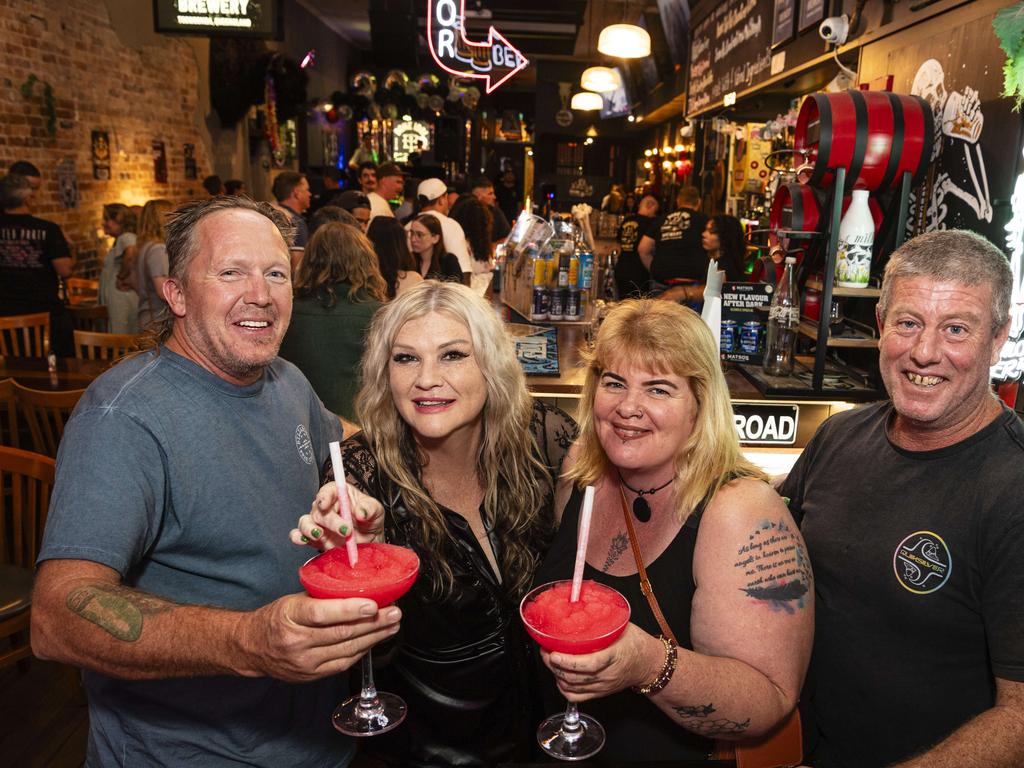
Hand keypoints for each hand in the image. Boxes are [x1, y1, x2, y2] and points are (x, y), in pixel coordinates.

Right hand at [237, 592, 400, 681]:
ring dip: (374, 637)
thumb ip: (323, 597)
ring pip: (347, 649)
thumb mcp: (293, 599)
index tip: (373, 604)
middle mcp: (297, 642)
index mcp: (290, 616)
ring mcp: (304, 662)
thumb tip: (359, 588)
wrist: (252, 647)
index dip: (350, 609)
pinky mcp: (311, 676)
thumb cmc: (277, 617)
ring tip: (392, 625)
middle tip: (395, 612)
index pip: (322, 613)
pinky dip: (361, 650)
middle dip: (374, 623)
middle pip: (342, 633)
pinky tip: (374, 640)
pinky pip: (343, 663)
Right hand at [289, 480, 383, 549]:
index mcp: (341, 495)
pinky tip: (303, 541)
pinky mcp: (315, 539)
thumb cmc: (371, 522)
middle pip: (319, 510)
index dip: (325, 496)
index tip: (325, 504)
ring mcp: (319, 524)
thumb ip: (369, 508)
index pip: (329, 490)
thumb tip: (360, 513)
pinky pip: (299, 536)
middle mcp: (327, 507)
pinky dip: (298, 537)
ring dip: (309, 528)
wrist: (370, 544)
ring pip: (305, 522)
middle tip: (346, 531)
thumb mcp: (376, 512)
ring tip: (319, 535)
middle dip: (331, 521)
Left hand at [541, 624, 662, 701]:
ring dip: (556, 675)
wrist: (649, 663)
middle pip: (575, 677)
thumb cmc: (635, 643)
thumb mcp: (622, 626)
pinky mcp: (600, 693)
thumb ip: (602, 620)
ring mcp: (603, 686)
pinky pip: (577, 697)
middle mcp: (607, 675)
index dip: (567, 661)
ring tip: (550, 661)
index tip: (553, 651)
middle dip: (554, 665)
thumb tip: (579, 603)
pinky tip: (559, 676)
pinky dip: (563, 688)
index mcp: (614, 656)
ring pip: (572, 688)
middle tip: (545, 650)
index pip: (588, 664)